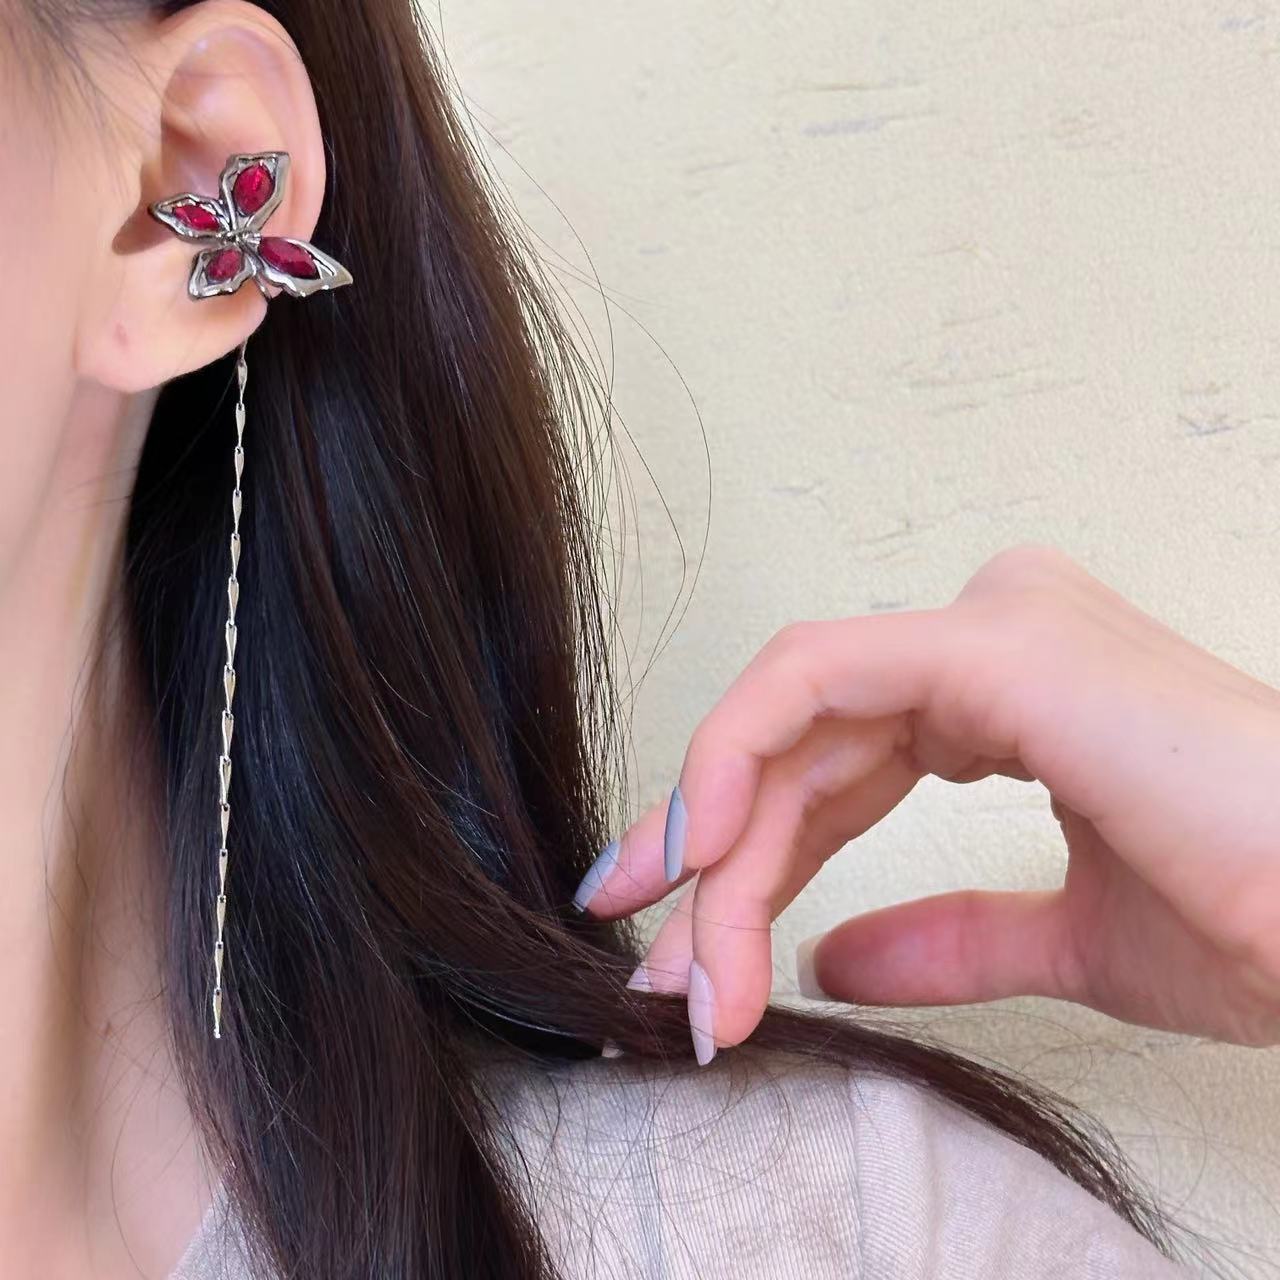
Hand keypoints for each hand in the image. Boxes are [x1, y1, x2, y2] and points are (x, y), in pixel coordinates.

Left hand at [573, 545, 1279, 1061]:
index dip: (752, 848)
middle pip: (798, 748)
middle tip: (660, 966)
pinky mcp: (999, 645)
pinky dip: (738, 759)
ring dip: (724, 850)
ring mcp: (993, 629)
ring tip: (687, 969)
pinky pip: (816, 682)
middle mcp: (992, 641)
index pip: (837, 765)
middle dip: (714, 860)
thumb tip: (839, 960)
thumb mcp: (1069, 939)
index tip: (689, 940)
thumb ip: (948, 933)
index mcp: (1013, 694)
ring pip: (792, 725)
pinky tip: (701, 858)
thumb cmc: (1264, 918)